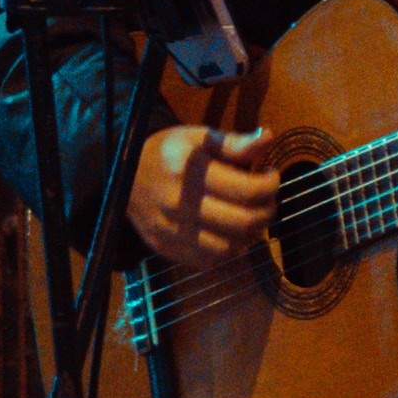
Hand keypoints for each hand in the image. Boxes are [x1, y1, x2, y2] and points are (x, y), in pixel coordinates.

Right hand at [129, 121, 288, 279]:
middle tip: (267, 201)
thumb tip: (268, 138)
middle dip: (266, 213)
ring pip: (228, 249)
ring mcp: (171, 229)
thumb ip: (234, 142)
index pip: (248, 190)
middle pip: (242, 222)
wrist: (125, 175)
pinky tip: (230, 233)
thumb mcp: (199, 137)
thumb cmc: (169, 152)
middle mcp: (179, 202)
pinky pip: (208, 260)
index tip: (272, 177)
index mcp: (190, 169)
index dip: (271, 186)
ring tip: (251, 218)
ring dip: (249, 236)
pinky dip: (227, 251)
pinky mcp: (166, 248)